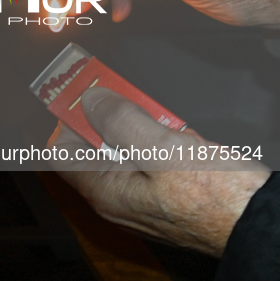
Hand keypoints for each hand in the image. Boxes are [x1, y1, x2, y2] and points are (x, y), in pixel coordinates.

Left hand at [47, 87, 270, 256]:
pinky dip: (157, 141)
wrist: (260, 226)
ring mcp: (139, 197)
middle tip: (125, 96)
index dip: (68, 121)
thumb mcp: (163, 150)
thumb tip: (91, 100)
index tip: (79, 95)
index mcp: (106, 191)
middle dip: (109, 118)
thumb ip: (121, 122)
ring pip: (123, 150)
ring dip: (138, 127)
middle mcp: (116, 198)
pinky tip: (179, 137)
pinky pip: (147, 160)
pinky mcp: (162, 193)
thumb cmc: (218, 200)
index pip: (62, 153)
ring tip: (162, 120)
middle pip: (94, 147)